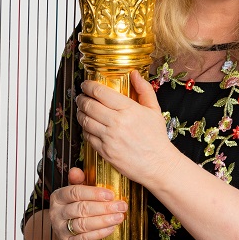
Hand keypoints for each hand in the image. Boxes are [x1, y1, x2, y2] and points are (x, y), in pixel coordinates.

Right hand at [49, 167, 127, 239]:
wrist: (69, 233)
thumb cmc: (76, 207)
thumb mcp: (76, 193)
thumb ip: (79, 181)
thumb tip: (76, 170)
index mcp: (58, 197)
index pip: (75, 192)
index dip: (94, 193)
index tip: (110, 194)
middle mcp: (57, 213)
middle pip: (81, 208)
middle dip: (103, 208)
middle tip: (120, 206)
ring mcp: (61, 229)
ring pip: (83, 224)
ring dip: (103, 221)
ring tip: (118, 217)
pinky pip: (84, 239)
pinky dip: (99, 234)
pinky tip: (111, 228)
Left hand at [77, 69, 177, 186]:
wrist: (158, 164)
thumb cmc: (156, 138)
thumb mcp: (154, 110)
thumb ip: (144, 90)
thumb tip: (134, 74)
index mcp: (128, 109)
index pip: (100, 92)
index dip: (89, 86)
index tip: (86, 84)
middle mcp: (116, 122)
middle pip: (89, 105)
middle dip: (81, 98)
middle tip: (81, 96)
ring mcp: (109, 138)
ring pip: (85, 120)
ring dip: (80, 113)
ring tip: (81, 110)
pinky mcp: (104, 151)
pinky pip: (87, 136)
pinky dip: (84, 129)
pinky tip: (88, 125)